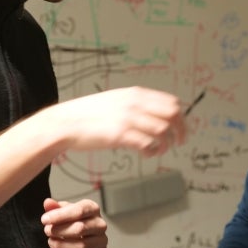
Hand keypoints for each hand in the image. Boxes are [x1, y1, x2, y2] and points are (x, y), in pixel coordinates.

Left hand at [41, 198, 107, 247]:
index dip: (60, 216)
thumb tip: (48, 202)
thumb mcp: (61, 212)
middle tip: (47, 232)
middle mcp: (101, 224)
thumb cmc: (70, 221)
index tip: (44, 220)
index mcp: (92, 208)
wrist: (78, 236)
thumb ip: (54, 207)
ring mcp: (103, 240)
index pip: (79, 211)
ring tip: (52, 242)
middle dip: (60, 231)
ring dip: (63, 246)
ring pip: (83, 246)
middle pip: (80, 228)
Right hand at [51, 87, 185, 155]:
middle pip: (173, 115)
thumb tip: (154, 115)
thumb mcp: (115, 100)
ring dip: (166, 144)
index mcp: (136, 94)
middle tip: (179, 142)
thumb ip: (135, 105)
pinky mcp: (120, 135)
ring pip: (163, 131)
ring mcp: (128, 119)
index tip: (181, 129)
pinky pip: (148, 144)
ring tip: (158, 151)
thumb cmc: (89, 115)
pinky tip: (147, 154)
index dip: (181, 117)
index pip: (172, 102)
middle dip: (181, 130)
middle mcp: (135, 103)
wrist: (65, 122)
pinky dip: (152, 151)